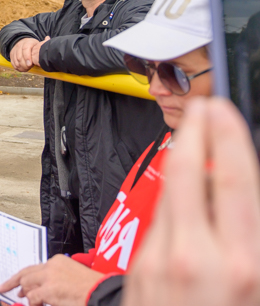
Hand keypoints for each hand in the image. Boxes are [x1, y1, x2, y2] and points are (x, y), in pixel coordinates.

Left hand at [0, 255, 102, 305]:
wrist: (102, 293)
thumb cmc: (92, 288)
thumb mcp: (72, 276)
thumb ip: (56, 277)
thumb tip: (41, 288)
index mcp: (58, 261)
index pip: (35, 267)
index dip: (24, 275)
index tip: (16, 280)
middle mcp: (51, 266)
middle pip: (26, 274)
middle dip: (16, 282)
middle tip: (7, 288)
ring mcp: (49, 277)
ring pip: (27, 285)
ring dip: (27, 295)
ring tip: (27, 300)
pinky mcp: (49, 290)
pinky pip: (33, 297)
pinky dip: (33, 302)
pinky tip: (36, 304)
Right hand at [9, 36, 49, 71]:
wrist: (24, 42)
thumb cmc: (33, 46)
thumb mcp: (38, 43)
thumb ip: (43, 43)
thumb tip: (47, 37)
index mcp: (27, 42)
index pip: (25, 49)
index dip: (27, 57)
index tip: (30, 64)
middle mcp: (19, 45)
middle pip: (19, 57)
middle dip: (24, 65)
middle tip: (29, 68)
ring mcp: (14, 50)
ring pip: (16, 61)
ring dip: (21, 66)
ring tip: (27, 68)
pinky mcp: (11, 55)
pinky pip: (13, 63)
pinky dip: (17, 67)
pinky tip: (23, 68)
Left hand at [122, 97, 259, 305]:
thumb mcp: (256, 283)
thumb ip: (246, 238)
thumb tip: (239, 192)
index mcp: (242, 262)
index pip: (233, 178)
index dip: (227, 135)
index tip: (223, 109)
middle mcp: (198, 255)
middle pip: (189, 172)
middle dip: (194, 133)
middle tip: (202, 108)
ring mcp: (163, 260)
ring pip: (171, 192)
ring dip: (182, 159)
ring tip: (194, 137)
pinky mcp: (143, 267)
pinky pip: (162, 221)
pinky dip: (175, 196)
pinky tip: (186, 189)